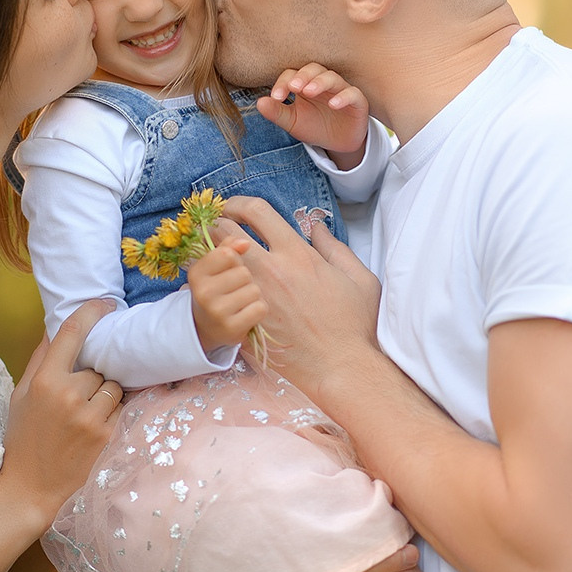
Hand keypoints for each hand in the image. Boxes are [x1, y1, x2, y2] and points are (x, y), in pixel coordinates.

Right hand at [2, 299, 122, 526]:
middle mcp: (69, 395)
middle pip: (98, 367)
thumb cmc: (23, 438)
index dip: (91, 312)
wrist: (30, 488)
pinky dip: (114, 414)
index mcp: (44, 381)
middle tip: (75, 400)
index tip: (105, 303)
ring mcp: (91, 417)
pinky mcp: (108, 436)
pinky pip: (122, 409)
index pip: (72, 333)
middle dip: (91, 378)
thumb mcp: (21, 395)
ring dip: (105, 396)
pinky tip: (95, 429)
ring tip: (84, 416)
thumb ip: (41, 360)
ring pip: (114, 387)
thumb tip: (57, 327)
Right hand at [187, 238, 266, 350]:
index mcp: (196, 273)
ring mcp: (216, 312)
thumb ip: (227, 249)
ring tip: (239, 303)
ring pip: (254, 290)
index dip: (235, 260)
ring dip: (252, 296)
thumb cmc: (215, 291)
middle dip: (245, 280)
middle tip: (234, 291)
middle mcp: (203, 292)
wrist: (206, 328)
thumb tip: (245, 242)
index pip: (227, 254)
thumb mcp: (213, 268)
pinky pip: (260, 308)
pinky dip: (257, 310)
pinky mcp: (232, 328)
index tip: (227, 271)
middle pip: (244, 273)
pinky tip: (245, 314)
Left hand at [209, 195, 381, 403]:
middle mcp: (271, 270)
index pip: (257, 211)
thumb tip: (316, 228)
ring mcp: (254, 298)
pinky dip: (212, 290)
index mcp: (297, 254)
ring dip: (212, 257)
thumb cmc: (355, 325)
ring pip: (215, 264)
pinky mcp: (245, 323)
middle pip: (225, 232)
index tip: (234, 209)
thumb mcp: (358, 278)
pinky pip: (216, 298)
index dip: (239, 203)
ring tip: (215, 260)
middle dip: (217, 226)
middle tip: (217, 231)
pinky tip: (216, 291)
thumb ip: (334, 247)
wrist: (342, 368)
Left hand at [257, 64, 371, 164]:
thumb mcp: (293, 122)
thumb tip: (259, 103)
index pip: (292, 74)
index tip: (276, 97)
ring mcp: (341, 90)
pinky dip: (343, 97)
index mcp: (304, 84)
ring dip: (320, 82)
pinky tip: (333, 104)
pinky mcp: (357, 101)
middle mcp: (322, 82)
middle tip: (293, 87)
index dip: (283, 83)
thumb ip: (277, 113)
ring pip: (332, 77)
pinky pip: (352, 93)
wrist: (338, 144)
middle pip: (313, 68)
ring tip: (309, 91)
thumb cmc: (314, 127)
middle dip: (302, 76)